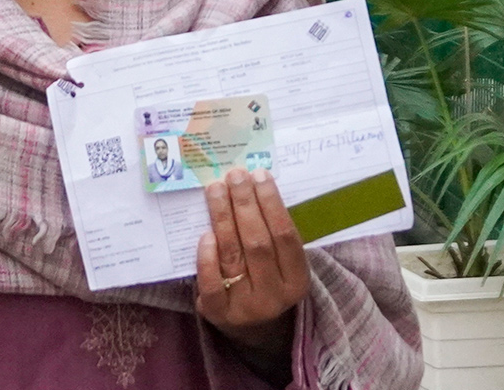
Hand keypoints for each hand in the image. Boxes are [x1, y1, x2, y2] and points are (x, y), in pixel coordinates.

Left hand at [196, 169, 307, 363]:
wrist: (251, 328)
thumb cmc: (265, 281)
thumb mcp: (280, 264)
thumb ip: (271, 232)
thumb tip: (252, 185)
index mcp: (297, 281)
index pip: (285, 236)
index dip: (272, 203)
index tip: (259, 175)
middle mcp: (274, 295)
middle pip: (258, 242)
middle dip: (245, 204)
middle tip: (235, 175)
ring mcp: (246, 306)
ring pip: (233, 255)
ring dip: (223, 217)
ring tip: (216, 188)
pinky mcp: (219, 313)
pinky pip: (212, 282)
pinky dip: (208, 256)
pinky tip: (206, 233)